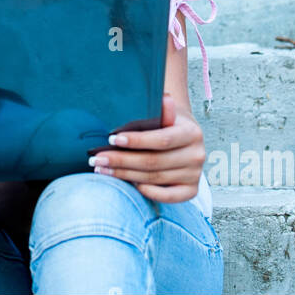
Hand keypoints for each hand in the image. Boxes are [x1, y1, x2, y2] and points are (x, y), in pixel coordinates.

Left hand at [89, 94, 205, 203]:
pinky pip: (167, 196)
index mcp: (192, 133)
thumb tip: (164, 98)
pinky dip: (147, 191)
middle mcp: (197, 156)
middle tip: (97, 158)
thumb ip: (162, 109)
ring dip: (125, 175)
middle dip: (121, 161)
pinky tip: (128, 184)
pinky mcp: (190, 191)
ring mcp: (194, 175)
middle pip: (154, 162)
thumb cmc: (168, 124)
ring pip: (154, 178)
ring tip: (102, 169)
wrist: (185, 138)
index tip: (112, 139)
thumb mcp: (166, 113)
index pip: (162, 140)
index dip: (136, 141)